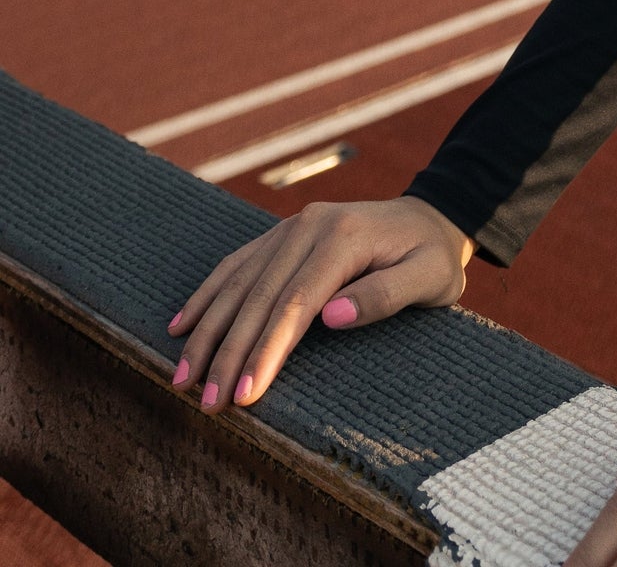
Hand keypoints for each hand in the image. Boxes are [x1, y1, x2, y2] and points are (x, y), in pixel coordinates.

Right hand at [166, 195, 472, 411]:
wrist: (431, 215)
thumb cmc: (432, 256)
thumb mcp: (430, 278)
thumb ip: (385, 295)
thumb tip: (330, 317)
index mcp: (343, 237)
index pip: (295, 304)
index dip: (266, 351)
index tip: (245, 396)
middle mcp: (309, 226)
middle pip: (259, 297)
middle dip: (229, 353)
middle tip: (207, 404)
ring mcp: (292, 226)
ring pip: (239, 283)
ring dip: (207, 331)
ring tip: (183, 379)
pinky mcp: (282, 234)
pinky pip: (237, 265)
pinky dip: (208, 295)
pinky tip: (181, 325)